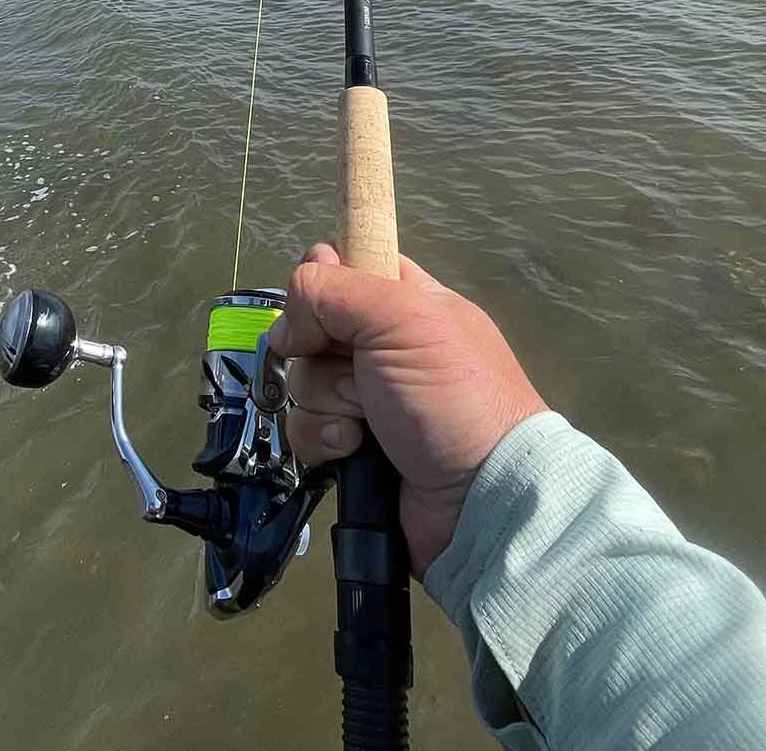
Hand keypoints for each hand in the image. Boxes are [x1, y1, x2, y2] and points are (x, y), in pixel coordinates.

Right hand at [272, 242, 547, 576]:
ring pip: (303, 379)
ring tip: (365, 422)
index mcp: (409, 302)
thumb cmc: (451, 395)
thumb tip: (288, 321)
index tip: (327, 305)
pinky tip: (353, 450)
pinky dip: (323, 439)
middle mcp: (385, 346)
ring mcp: (367, 399)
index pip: (348, 266)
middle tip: (359, 373)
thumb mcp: (402, 318)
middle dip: (322, 353)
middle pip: (312, 326)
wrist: (478, 499)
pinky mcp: (351, 446)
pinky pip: (305, 428)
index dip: (327, 280)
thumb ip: (334, 290)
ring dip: (325, 402)